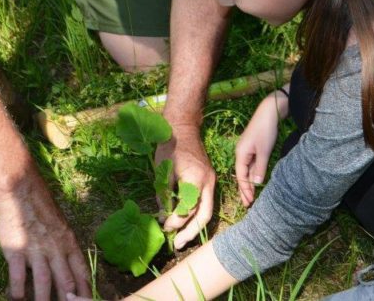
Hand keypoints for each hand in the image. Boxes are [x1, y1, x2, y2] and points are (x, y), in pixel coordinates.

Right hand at [0, 171, 90, 300]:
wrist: (21, 191)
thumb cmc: (41, 207)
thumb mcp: (60, 225)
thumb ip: (64, 245)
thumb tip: (68, 265)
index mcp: (68, 243)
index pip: (81, 272)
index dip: (85, 290)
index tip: (88, 300)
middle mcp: (55, 249)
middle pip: (66, 281)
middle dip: (68, 299)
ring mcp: (36, 251)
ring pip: (44, 283)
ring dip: (44, 300)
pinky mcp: (16, 251)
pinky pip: (17, 277)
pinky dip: (18, 291)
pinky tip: (17, 299)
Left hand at [155, 123, 216, 248]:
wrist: (183, 128)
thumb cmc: (170, 147)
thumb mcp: (163, 171)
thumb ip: (165, 195)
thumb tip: (163, 216)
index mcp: (195, 179)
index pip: (187, 209)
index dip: (175, 221)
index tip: (163, 226)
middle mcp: (208, 183)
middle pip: (204, 215)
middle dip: (191, 232)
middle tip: (177, 244)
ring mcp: (211, 181)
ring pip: (207, 210)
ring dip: (195, 226)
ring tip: (182, 238)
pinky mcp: (209, 180)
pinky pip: (205, 201)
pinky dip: (196, 213)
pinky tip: (185, 221)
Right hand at [233, 94, 282, 206]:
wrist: (269, 111)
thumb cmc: (265, 130)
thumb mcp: (264, 151)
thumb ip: (260, 168)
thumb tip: (257, 184)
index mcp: (241, 154)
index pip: (241, 176)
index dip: (245, 190)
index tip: (249, 202)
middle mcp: (241, 153)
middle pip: (242, 174)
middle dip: (245, 189)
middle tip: (248, 204)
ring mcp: (247, 150)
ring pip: (247, 170)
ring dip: (250, 182)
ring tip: (252, 196)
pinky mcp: (254, 147)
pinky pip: (252, 164)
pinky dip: (254, 173)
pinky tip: (257, 180)